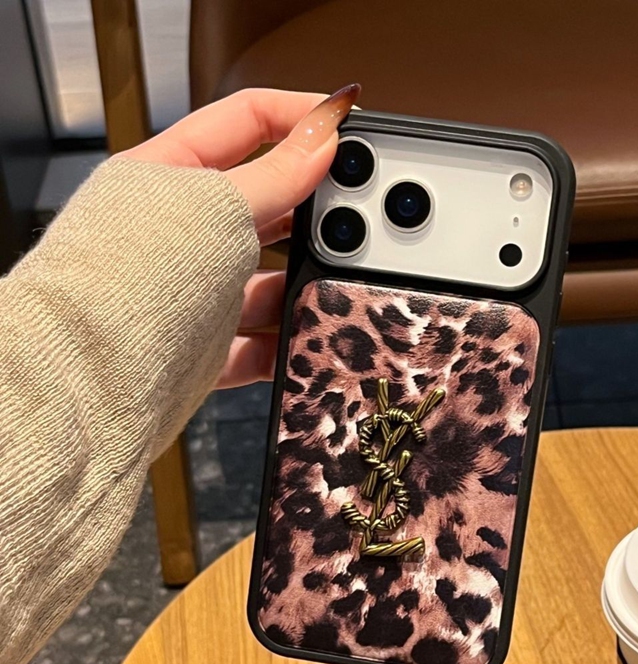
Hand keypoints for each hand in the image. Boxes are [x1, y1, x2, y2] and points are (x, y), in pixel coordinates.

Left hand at [121, 85, 360, 388]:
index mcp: (169, 174)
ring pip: (268, 282)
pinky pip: (260, 342)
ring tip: (324, 288)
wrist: (92, 376)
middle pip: (266, 207)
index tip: (347, 127)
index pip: (245, 121)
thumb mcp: (215, 208)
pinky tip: (301, 338)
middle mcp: (182, 232)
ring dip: (298, 288)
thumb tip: (321, 137)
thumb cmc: (124, 278)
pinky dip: (284, 344)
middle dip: (310, 215)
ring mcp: (195, 290)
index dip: (299, 117)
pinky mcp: (205, 345)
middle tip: (349, 219)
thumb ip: (276, 175)